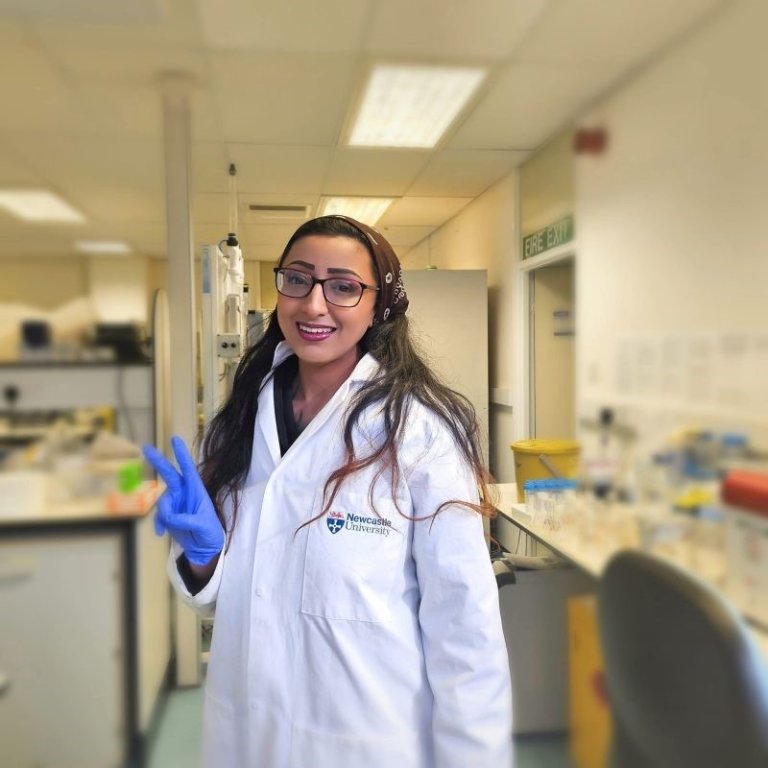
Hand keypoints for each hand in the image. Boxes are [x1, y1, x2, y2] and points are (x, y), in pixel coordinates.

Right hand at [142, 436, 223, 565]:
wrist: (204, 548)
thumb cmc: (210, 533)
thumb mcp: (204, 526)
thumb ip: (188, 520)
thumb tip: (171, 518)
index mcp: (197, 491)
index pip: (189, 469)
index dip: (182, 455)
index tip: (175, 439)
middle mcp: (185, 494)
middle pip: (170, 475)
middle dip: (159, 462)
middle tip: (147, 448)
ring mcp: (175, 504)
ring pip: (162, 502)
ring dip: (163, 514)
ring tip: (170, 526)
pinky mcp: (168, 516)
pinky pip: (158, 516)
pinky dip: (158, 524)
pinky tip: (161, 533)